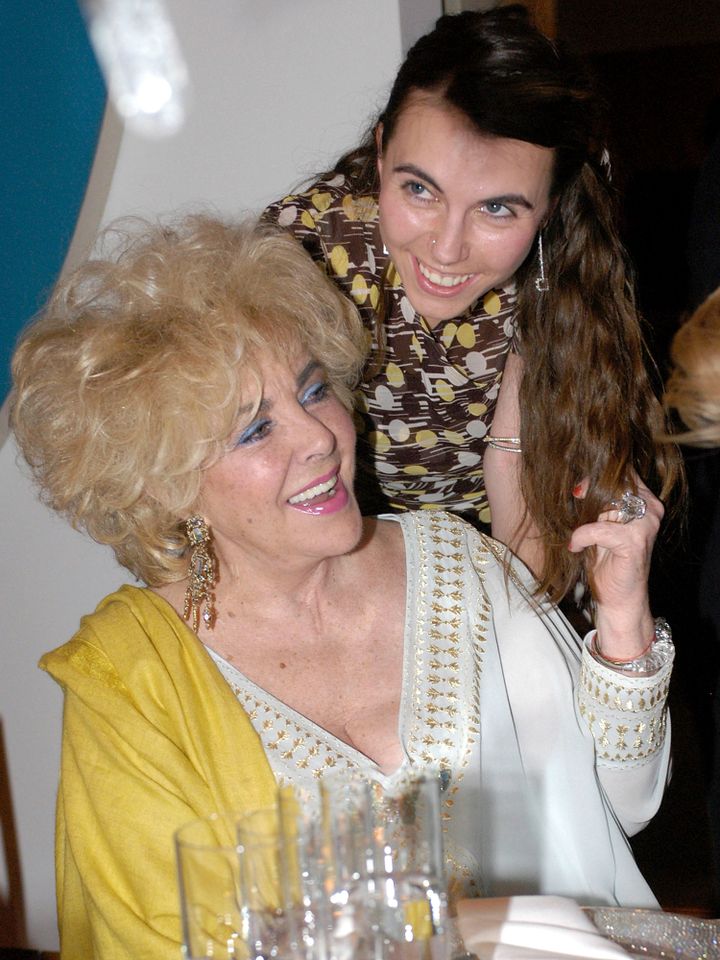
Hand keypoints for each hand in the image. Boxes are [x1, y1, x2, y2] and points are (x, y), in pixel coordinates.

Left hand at [568, 477, 661, 659]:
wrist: (620, 598)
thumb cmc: (609, 560)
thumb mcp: (603, 524)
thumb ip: (599, 502)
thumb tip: (577, 482)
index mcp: (646, 501)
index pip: (624, 473)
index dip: (599, 474)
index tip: (578, 487)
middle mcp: (651, 509)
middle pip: (617, 482)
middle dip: (591, 488)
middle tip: (575, 497)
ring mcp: (645, 525)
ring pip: (608, 501)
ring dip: (587, 513)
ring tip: (578, 529)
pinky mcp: (633, 542)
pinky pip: (598, 529)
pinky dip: (581, 536)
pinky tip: (576, 546)